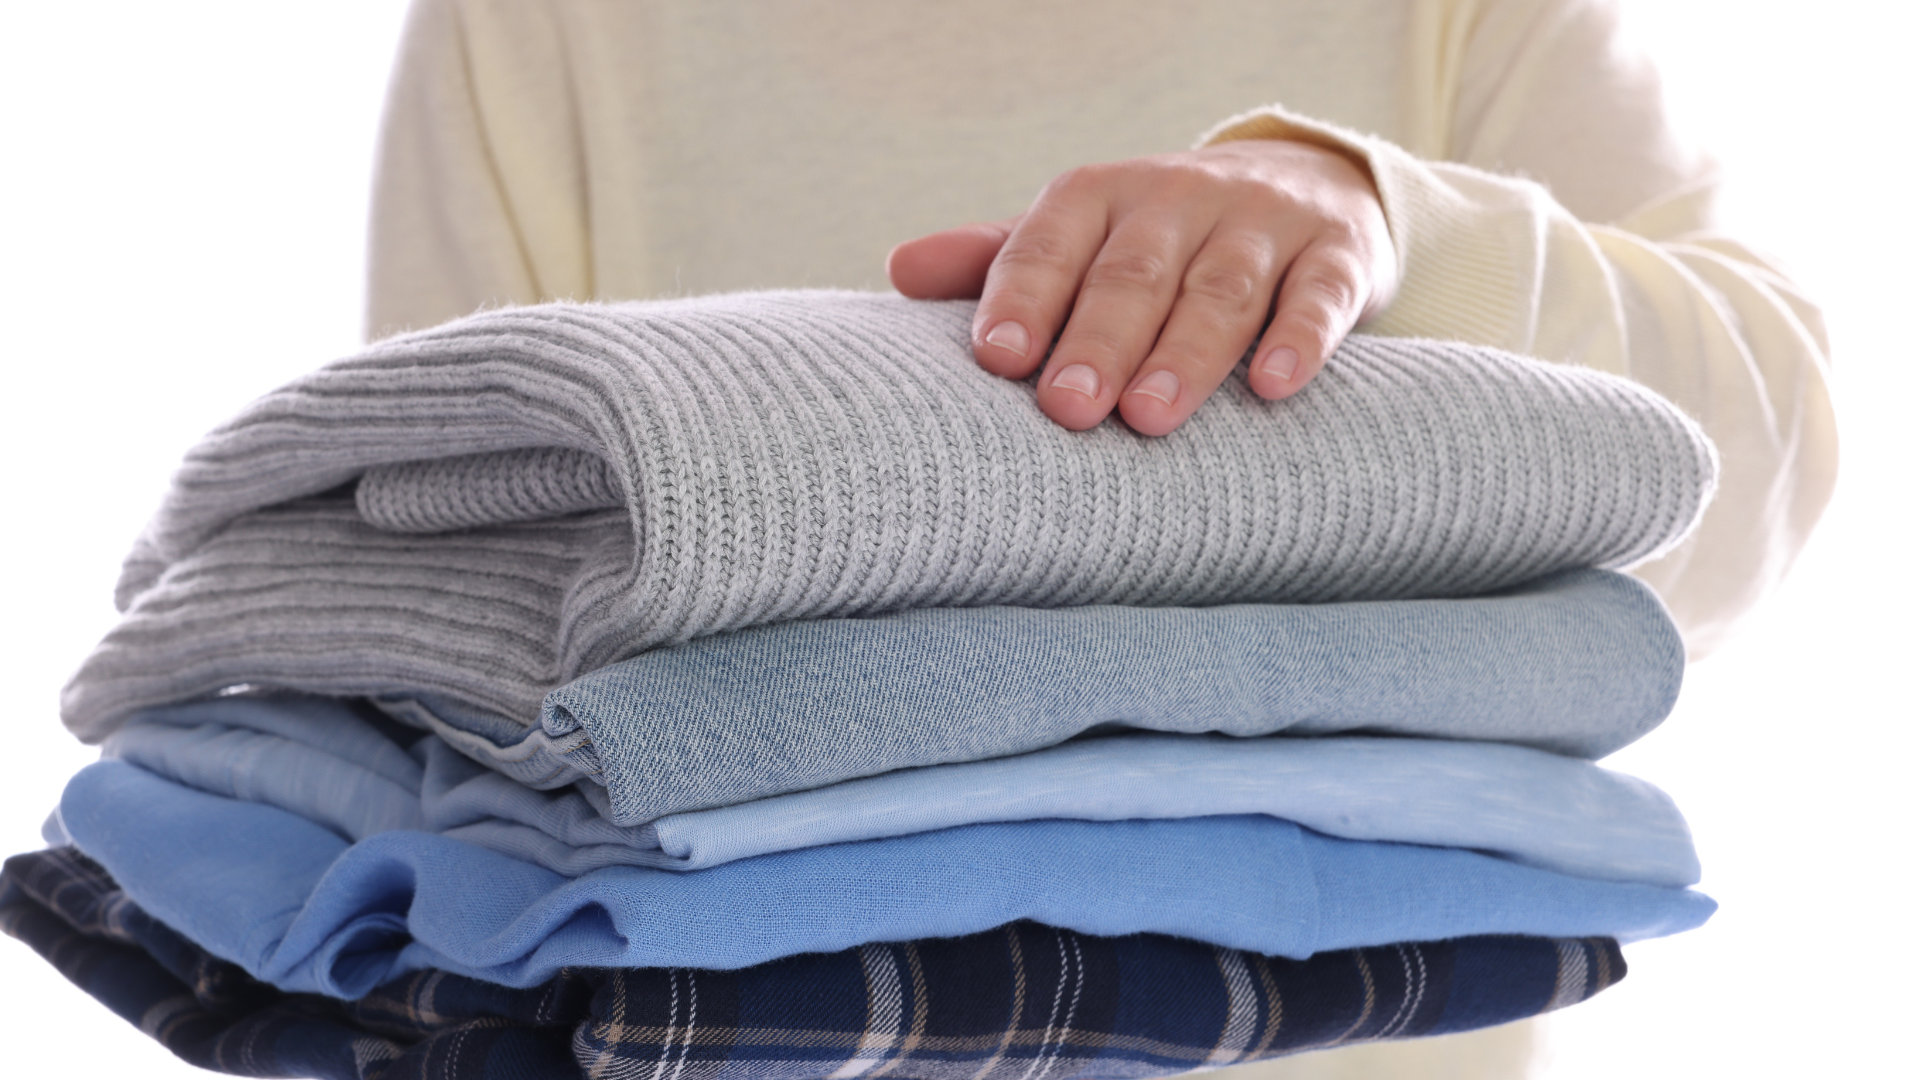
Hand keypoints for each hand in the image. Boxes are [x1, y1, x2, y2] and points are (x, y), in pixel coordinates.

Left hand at [887, 140, 1397, 435]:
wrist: (1304, 186)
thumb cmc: (1160, 240)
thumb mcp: (1080, 239)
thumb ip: (998, 262)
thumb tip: (898, 272)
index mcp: (1101, 196)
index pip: (1051, 242)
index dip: (1023, 298)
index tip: (996, 360)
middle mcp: (1180, 198)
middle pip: (1134, 272)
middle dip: (1098, 340)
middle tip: (1069, 408)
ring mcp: (1262, 224)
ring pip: (1222, 287)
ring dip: (1186, 352)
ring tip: (1151, 416)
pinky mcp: (1338, 254)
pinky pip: (1321, 293)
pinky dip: (1300, 337)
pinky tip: (1276, 386)